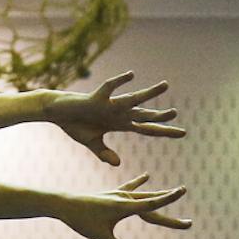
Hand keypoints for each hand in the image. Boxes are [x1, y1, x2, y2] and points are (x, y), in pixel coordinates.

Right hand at [45, 73, 186, 166]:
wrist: (56, 111)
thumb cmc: (74, 124)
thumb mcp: (92, 143)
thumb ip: (104, 153)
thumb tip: (119, 164)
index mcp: (120, 124)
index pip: (147, 129)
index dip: (164, 131)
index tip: (182, 133)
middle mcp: (118, 113)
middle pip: (144, 115)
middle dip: (160, 116)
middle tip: (176, 114)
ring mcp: (108, 105)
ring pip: (132, 99)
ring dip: (149, 94)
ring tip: (165, 86)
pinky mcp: (96, 99)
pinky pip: (109, 89)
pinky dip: (119, 82)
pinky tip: (131, 75)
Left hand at [59, 176, 190, 238]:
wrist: (65, 203)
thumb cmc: (82, 220)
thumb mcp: (102, 237)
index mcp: (124, 206)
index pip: (152, 203)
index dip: (169, 198)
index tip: (182, 191)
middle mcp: (124, 198)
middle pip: (153, 200)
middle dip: (169, 202)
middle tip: (186, 203)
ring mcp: (119, 193)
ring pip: (144, 193)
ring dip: (159, 193)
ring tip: (175, 190)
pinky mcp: (113, 193)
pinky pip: (130, 187)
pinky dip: (139, 182)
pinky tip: (147, 175)